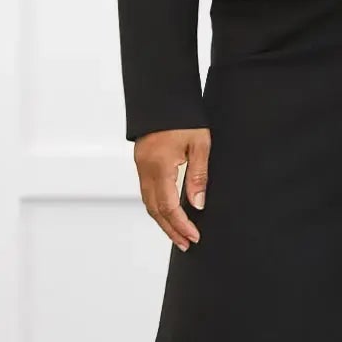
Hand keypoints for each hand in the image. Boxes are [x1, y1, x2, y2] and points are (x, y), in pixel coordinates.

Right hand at [134, 127, 209, 250]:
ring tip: (178, 234)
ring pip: (148, 203)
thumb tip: (198, 204)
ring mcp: (141, 167)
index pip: (169, 206)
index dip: (181, 225)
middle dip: (170, 229)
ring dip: (163, 221)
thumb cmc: (184, 118)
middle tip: (186, 244)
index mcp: (159, 167)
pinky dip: (157, 207)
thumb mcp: (200, 145)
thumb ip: (198, 176)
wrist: (163, 98)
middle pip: (155, 210)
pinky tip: (168, 213)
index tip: (194, 237)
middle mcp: (145, 170)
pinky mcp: (141, 163)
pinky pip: (147, 192)